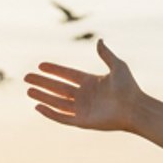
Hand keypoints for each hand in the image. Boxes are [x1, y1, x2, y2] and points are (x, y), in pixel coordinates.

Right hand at [24, 40, 145, 132]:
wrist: (136, 108)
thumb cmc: (129, 88)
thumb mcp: (118, 66)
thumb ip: (106, 54)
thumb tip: (99, 40)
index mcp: (91, 82)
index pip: (67, 74)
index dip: (54, 70)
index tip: (40, 65)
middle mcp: (85, 95)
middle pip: (58, 88)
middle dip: (42, 83)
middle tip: (27, 78)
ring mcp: (83, 109)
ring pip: (57, 102)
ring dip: (42, 96)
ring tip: (28, 91)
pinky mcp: (83, 121)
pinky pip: (62, 117)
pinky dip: (50, 113)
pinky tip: (38, 107)